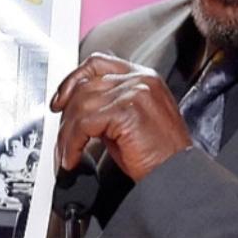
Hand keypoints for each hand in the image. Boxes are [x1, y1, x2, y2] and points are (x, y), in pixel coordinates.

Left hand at [51, 52, 191, 181]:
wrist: (177, 174)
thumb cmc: (159, 155)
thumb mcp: (130, 123)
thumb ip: (108, 108)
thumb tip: (79, 112)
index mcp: (143, 77)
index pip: (98, 64)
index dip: (73, 80)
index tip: (60, 100)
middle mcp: (140, 79)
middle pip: (85, 85)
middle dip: (66, 116)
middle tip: (61, 140)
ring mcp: (134, 92)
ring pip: (81, 105)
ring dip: (67, 135)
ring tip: (67, 154)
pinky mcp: (126, 110)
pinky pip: (84, 123)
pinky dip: (72, 143)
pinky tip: (73, 157)